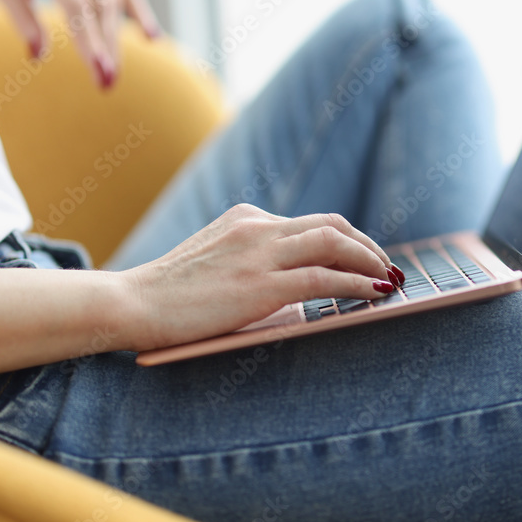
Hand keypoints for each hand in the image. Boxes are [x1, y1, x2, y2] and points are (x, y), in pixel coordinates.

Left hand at [0, 0, 159, 86]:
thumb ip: (23, 19)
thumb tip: (38, 57)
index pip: (75, 4)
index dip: (89, 40)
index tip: (97, 71)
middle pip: (100, 4)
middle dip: (106, 46)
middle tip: (107, 84)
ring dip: (116, 38)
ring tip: (112, 73)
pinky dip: (139, 10)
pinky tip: (151, 37)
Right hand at [116, 205, 404, 351]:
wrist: (132, 304)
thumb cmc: (166, 294)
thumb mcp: (212, 262)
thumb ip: (248, 262)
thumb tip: (292, 287)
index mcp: (245, 218)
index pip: (309, 222)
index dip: (345, 238)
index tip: (362, 256)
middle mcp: (257, 226)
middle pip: (331, 225)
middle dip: (366, 245)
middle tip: (385, 266)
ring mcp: (259, 252)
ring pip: (335, 244)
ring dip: (370, 261)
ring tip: (389, 279)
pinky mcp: (261, 284)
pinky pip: (325, 278)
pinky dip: (357, 283)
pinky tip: (375, 293)